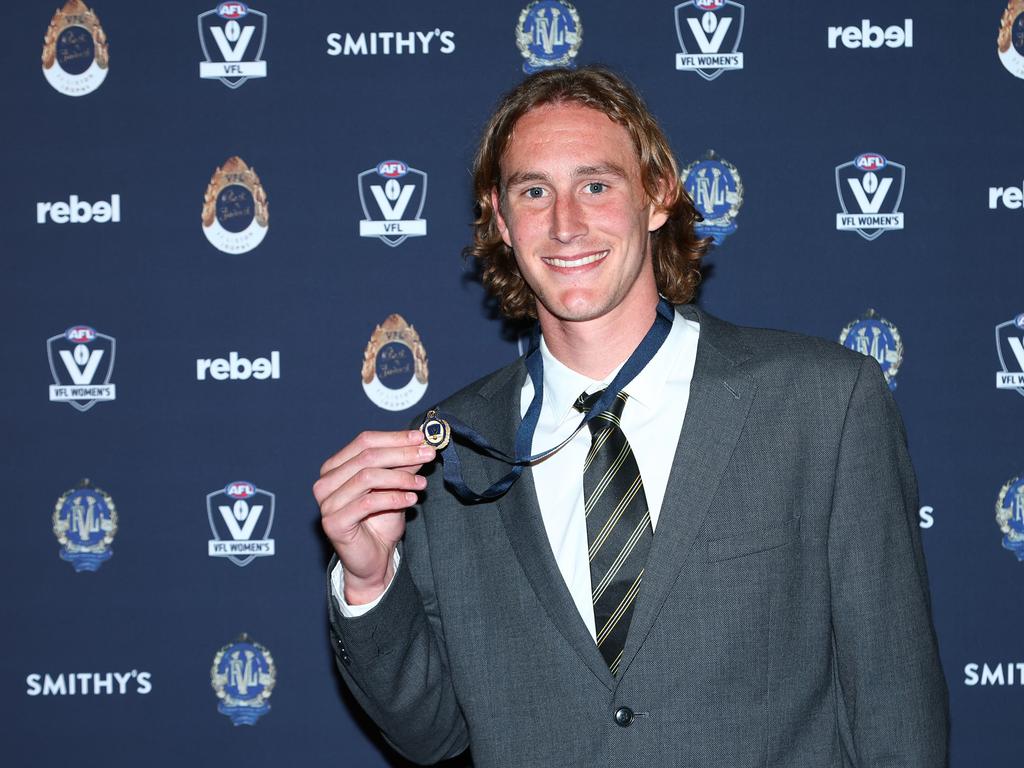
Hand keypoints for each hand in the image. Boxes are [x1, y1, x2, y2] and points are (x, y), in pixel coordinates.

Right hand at [314, 430, 434, 604]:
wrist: (374, 560)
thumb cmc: (380, 522)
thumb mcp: (395, 487)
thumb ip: (403, 465)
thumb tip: (421, 444)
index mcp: (335, 467)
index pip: (364, 441)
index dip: (395, 438)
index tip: (422, 438)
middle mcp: (326, 482)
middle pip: (367, 457)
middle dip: (402, 454)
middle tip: (428, 454)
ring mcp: (327, 503)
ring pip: (367, 477)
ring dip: (400, 477)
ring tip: (421, 484)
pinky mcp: (334, 522)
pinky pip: (368, 503)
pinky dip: (393, 498)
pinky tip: (411, 499)